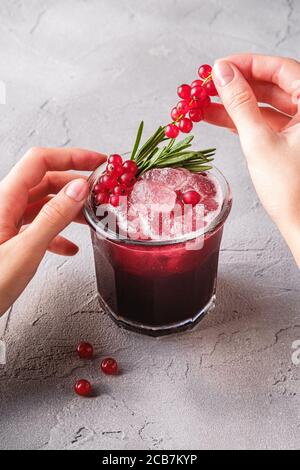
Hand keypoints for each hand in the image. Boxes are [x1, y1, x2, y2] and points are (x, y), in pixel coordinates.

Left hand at [0, 147, 105, 315]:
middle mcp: (5, 206)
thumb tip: (79, 188)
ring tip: (90, 218)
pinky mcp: (11, 239)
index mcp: (5, 200)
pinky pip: (38, 226)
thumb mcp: (26, 250)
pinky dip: (57, 233)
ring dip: (69, 209)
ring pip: (44, 204)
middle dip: (75, 184)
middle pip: (45, 181)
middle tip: (100, 192)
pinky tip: (70, 248)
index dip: (71, 156)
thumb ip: (53, 217)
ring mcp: (7, 223)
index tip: (98, 162)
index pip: (40, 162)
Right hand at [203, 54, 299, 266]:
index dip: (247, 63)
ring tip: (202, 104)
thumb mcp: (259, 141)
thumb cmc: (289, 189)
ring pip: (264, 104)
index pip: (281, 69)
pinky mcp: (289, 140)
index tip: (218, 66)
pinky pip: (263, 122)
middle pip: (271, 85)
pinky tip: (215, 117)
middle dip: (236, 84)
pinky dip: (240, 120)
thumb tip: (221, 73)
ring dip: (233, 103)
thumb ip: (239, 103)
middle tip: (206, 86)